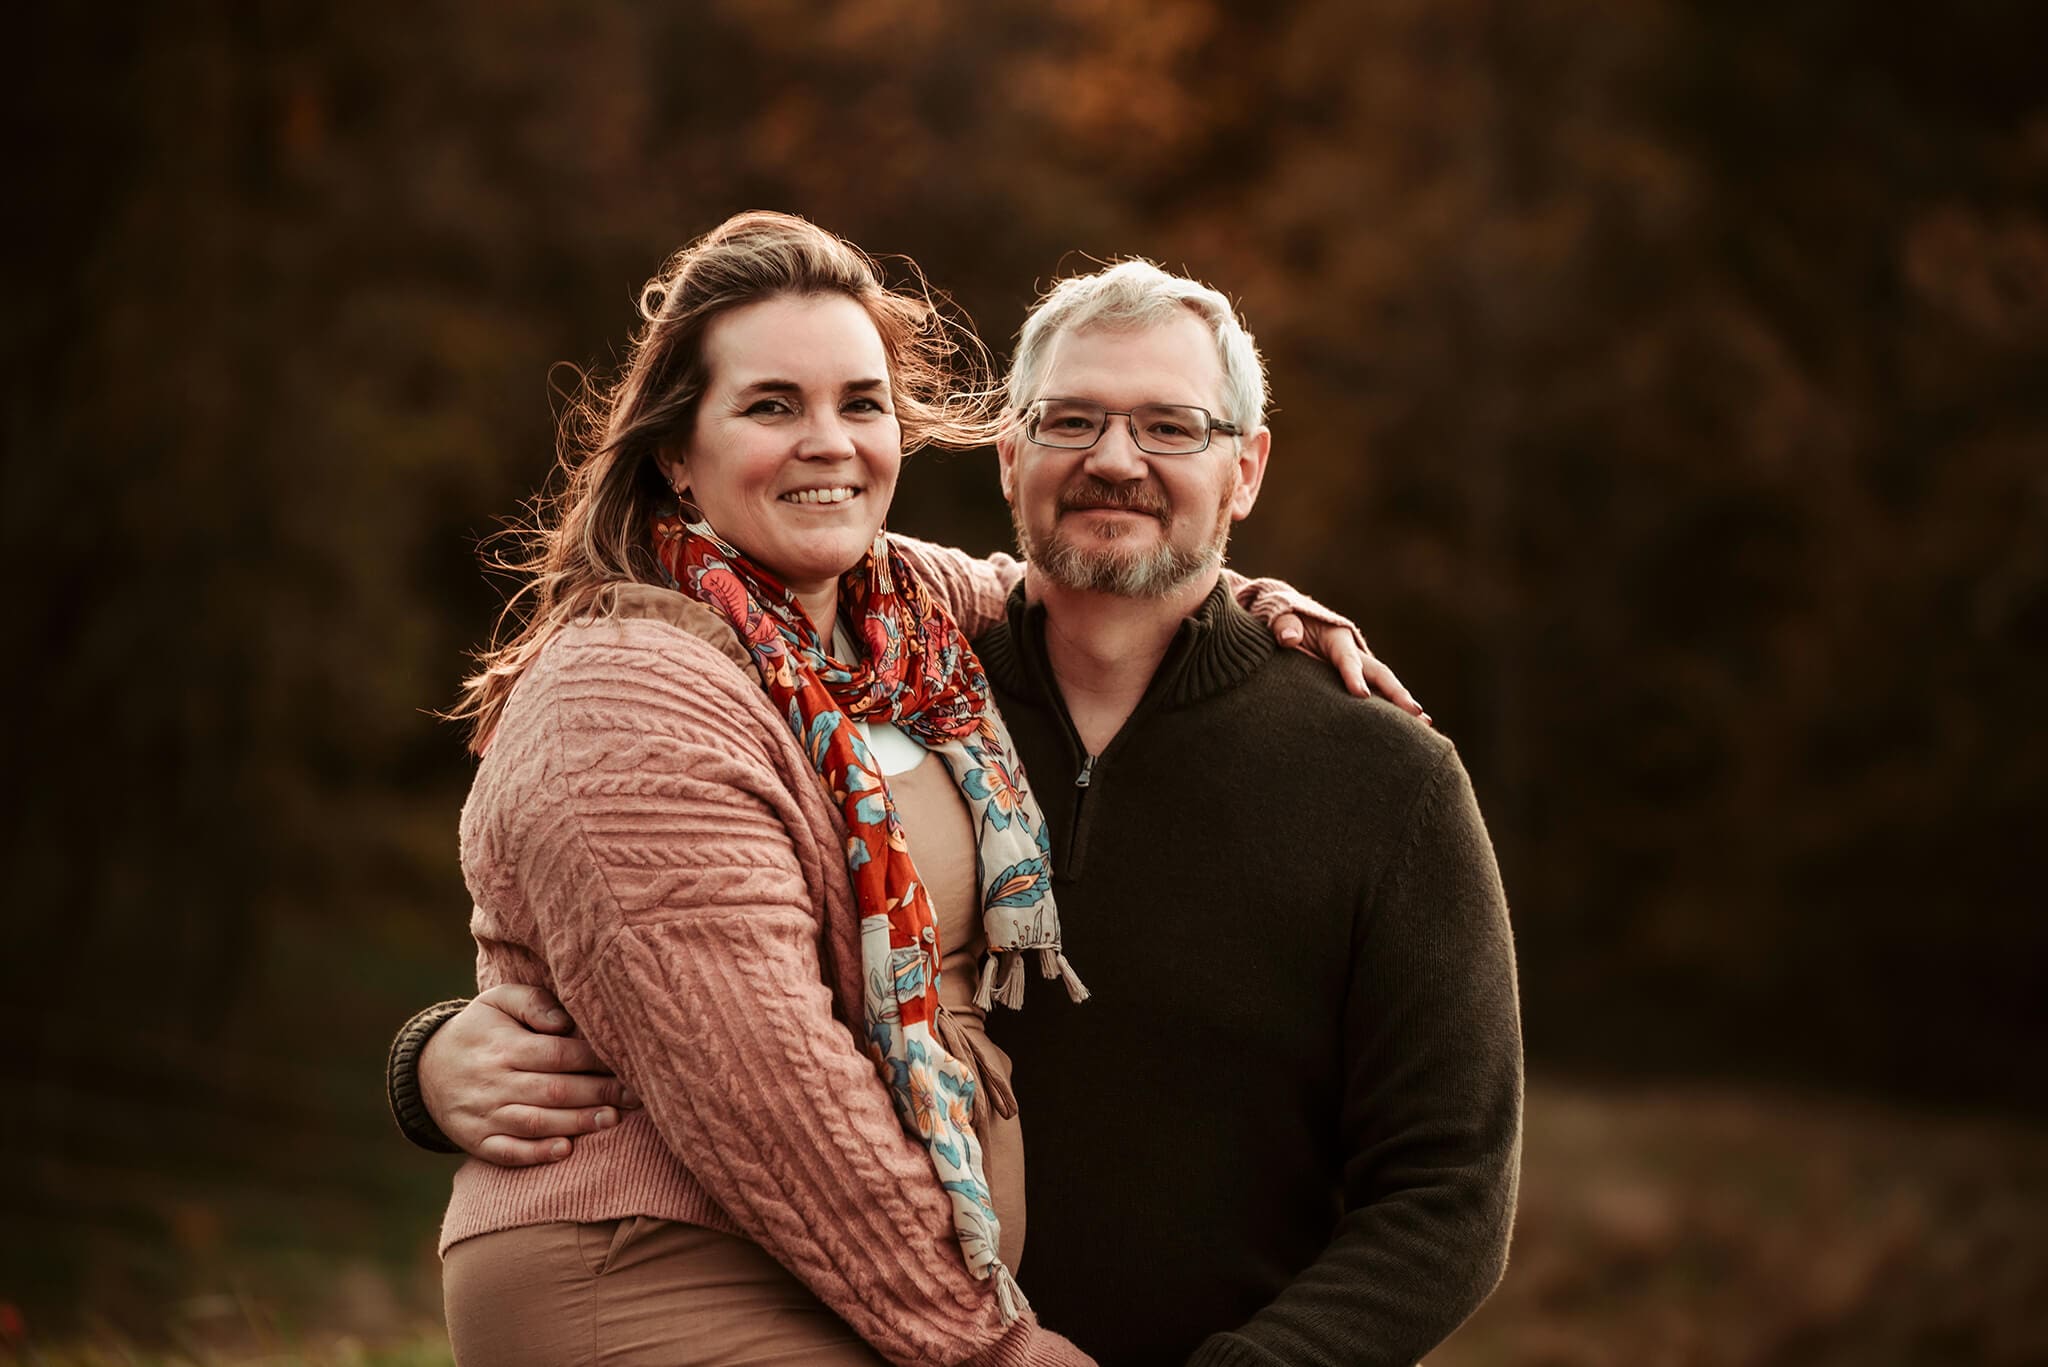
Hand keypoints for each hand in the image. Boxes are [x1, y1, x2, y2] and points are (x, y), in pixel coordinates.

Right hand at [420, 984, 640, 1166]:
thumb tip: (564, 1022)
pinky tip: (565, 1151)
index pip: (558, 1053)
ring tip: (612, 1119)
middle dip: (598, 1093)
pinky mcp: (477, 1141)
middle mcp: (494, 1082)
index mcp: (505, 1047)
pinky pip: (507, 1152)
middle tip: (635, 1096)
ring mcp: (484, 1115)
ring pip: (535, 1122)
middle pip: (553, 1089)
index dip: (595, 1059)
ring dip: (576, 1124)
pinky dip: (536, 1154)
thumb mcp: (498, 1001)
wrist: (426, 1067)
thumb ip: (534, 1002)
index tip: (629, 1062)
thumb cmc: (480, 1029)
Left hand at [1272, 614, 1430, 724]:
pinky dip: (1388, 712)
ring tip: (1423, 725)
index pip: (1347, 659)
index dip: (1354, 676)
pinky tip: (1404, 731)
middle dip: (1396, 694)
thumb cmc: (1285, 624)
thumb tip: (1289, 638)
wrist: (1291, 625)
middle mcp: (1355, 654)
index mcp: (1337, 638)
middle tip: (1415, 713)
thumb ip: (1284, 626)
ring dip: (1401, 705)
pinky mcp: (1354, 683)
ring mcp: (1358, 670)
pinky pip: (1374, 697)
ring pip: (1383, 688)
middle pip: (1379, 675)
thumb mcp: (1281, 618)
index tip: (1360, 695)